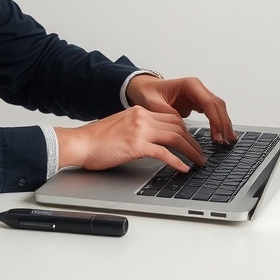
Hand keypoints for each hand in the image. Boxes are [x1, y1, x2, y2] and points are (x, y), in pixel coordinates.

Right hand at [55, 106, 205, 172]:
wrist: (78, 143)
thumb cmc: (94, 140)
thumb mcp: (119, 126)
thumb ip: (136, 129)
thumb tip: (151, 141)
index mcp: (138, 111)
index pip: (171, 117)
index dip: (186, 130)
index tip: (193, 141)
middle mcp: (141, 117)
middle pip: (178, 125)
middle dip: (193, 140)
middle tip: (201, 153)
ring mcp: (140, 130)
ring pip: (176, 137)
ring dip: (191, 151)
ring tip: (199, 161)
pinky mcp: (136, 145)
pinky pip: (165, 153)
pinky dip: (177, 161)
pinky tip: (184, 168)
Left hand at [126, 75, 237, 143]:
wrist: (144, 88)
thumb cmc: (147, 92)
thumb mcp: (151, 102)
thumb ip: (166, 113)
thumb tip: (179, 126)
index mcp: (190, 85)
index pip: (208, 102)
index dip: (215, 120)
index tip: (217, 135)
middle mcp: (197, 88)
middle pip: (218, 106)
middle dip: (224, 124)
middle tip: (226, 141)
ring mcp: (199, 95)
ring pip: (218, 109)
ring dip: (224, 124)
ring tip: (228, 140)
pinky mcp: (197, 103)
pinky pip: (212, 113)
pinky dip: (218, 124)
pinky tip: (221, 135)